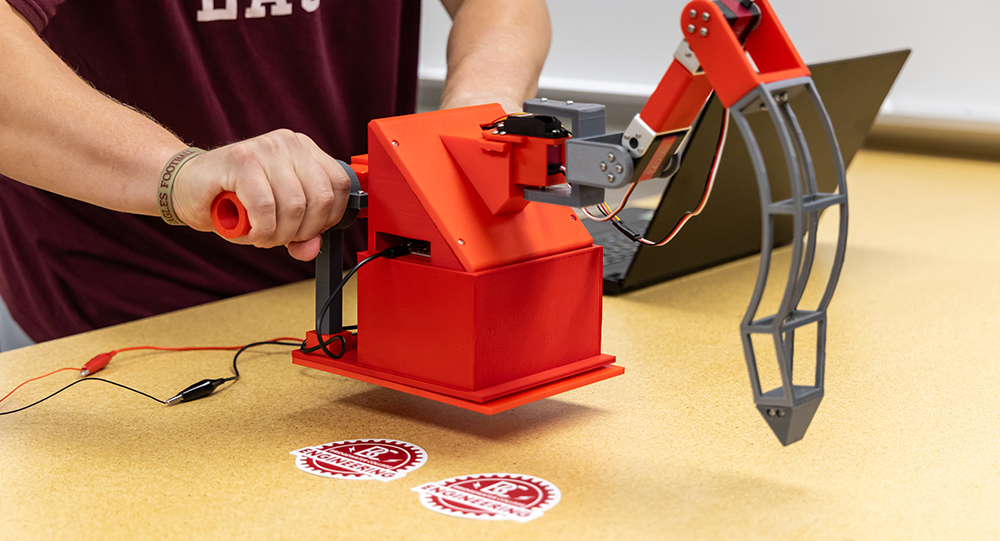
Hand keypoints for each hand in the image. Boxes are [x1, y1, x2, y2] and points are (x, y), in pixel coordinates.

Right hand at [171, 129, 349, 260]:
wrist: (187, 186)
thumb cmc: (233, 200)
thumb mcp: (276, 222)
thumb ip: (301, 235)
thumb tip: (313, 248)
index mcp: (305, 151)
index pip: (340, 185)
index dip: (329, 218)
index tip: (309, 232)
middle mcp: (289, 144)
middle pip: (322, 198)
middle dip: (304, 231)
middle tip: (280, 238)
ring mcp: (266, 148)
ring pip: (295, 204)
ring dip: (279, 234)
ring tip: (263, 235)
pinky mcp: (242, 159)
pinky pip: (266, 205)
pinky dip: (262, 229)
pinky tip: (252, 232)